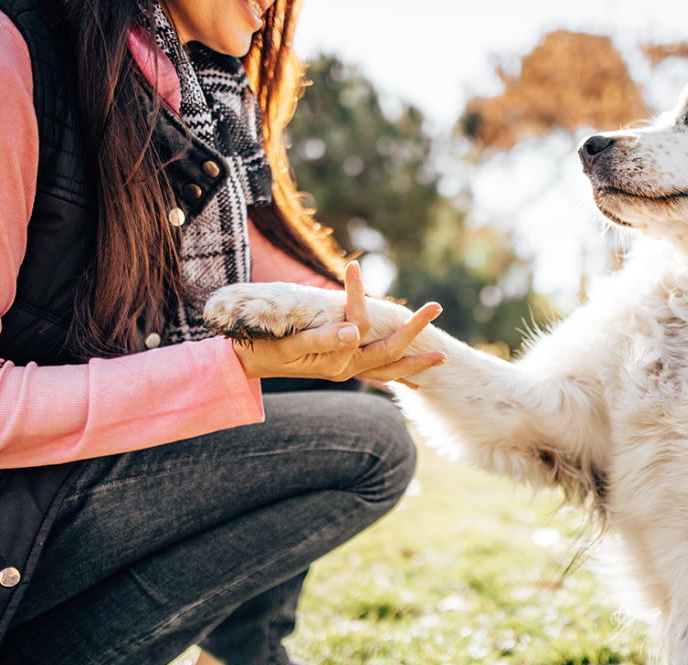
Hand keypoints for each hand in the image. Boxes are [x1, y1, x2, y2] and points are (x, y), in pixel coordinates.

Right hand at [230, 262, 445, 382]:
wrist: (245, 365)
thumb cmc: (262, 349)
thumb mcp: (288, 343)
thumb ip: (322, 339)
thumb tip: (356, 330)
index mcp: (334, 360)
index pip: (358, 323)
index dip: (358, 295)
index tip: (353, 266)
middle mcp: (345, 369)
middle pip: (389, 350)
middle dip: (414, 330)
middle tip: (437, 306)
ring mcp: (346, 371)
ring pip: (389, 368)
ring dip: (415, 361)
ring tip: (442, 356)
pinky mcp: (343, 369)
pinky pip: (377, 375)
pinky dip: (397, 372)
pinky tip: (412, 376)